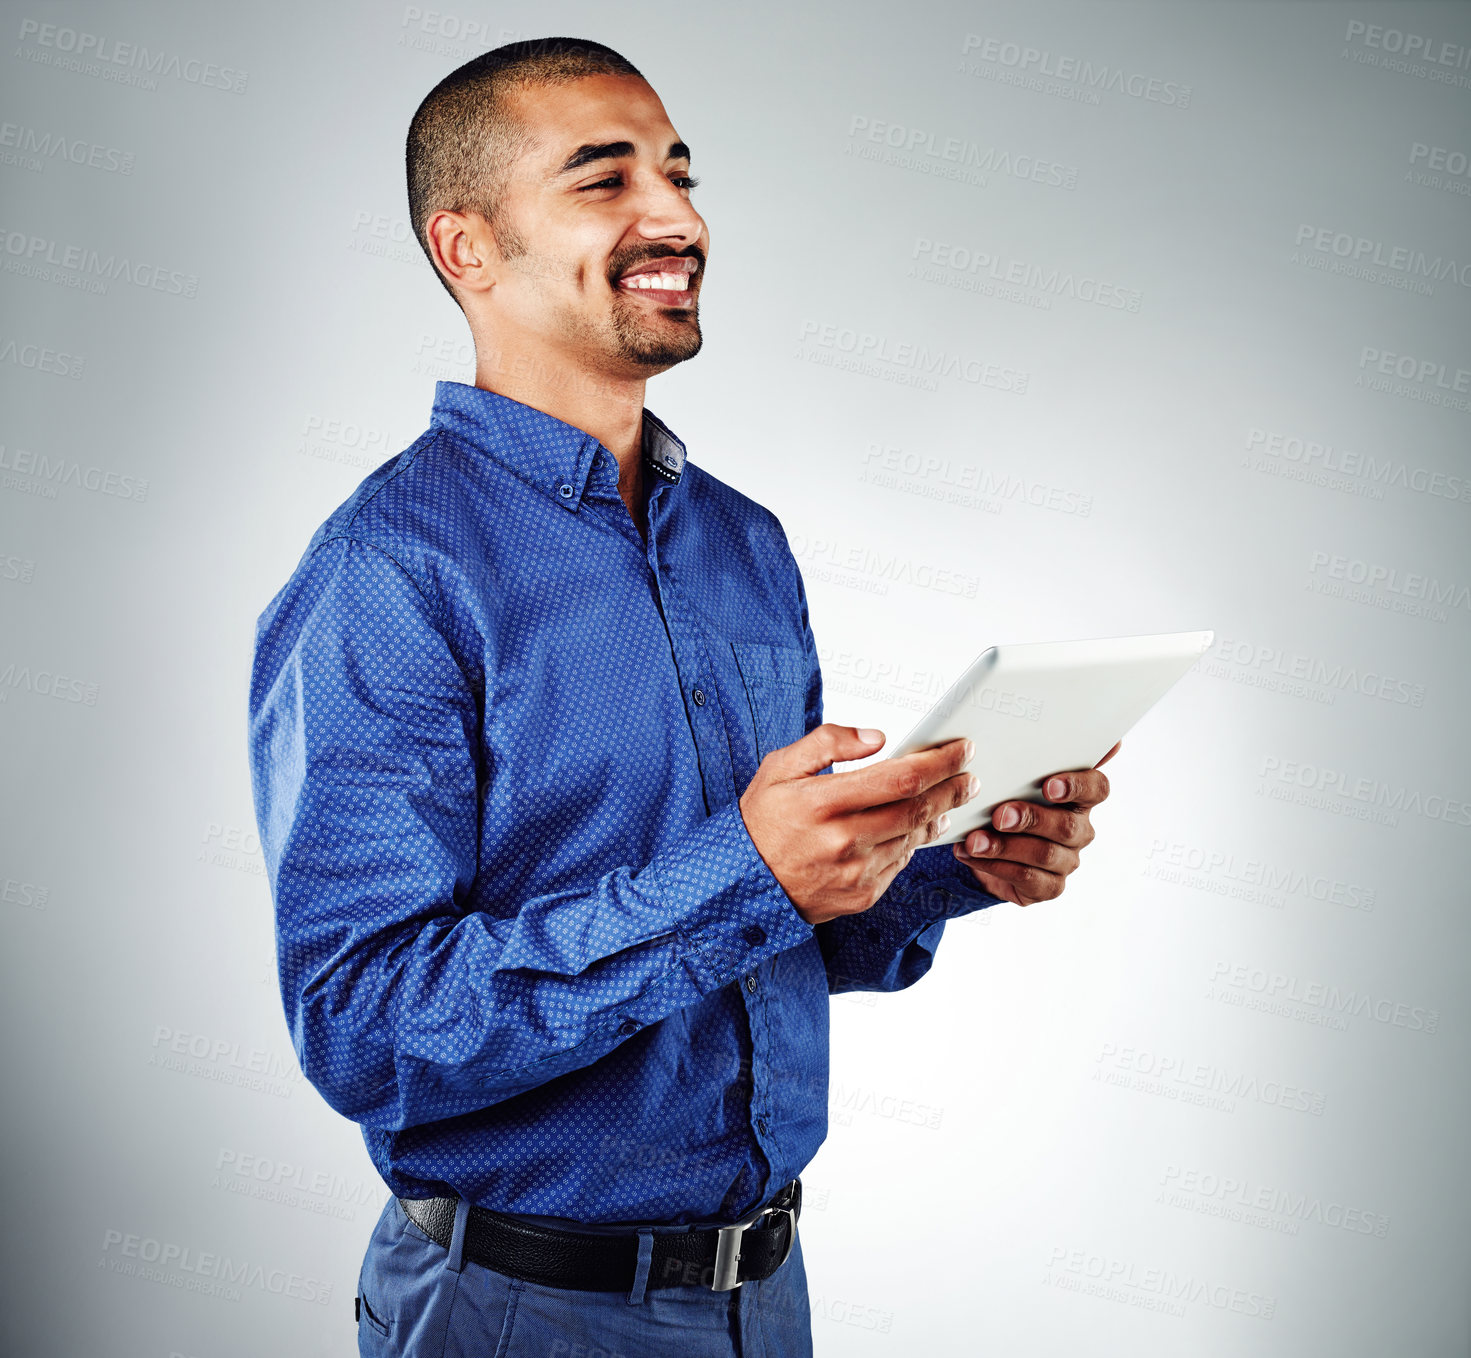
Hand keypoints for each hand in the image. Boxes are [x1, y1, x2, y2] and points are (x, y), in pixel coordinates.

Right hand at [738, 725, 977, 925]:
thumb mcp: (780, 767)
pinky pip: (900, 863)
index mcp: (822, 802)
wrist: (742, 884)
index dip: (939, 761)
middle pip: (917, 808)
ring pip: (913, 837)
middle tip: (969, 774)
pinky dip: (914, 842)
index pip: (900, 777)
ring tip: (949, 797)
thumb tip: (877, 738)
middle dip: (952, 787)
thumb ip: (828, 743)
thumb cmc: (761, 820)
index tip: (960, 749)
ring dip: (938, 815)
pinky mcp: (861, 895)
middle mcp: (843, 840)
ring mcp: (855, 872)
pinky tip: (919, 826)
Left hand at [951, 740, 1120, 905]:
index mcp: (1078, 797)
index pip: (1097, 788)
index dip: (1077, 786)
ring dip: (1005, 846)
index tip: (1049, 785)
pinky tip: (971, 854)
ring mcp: (1066, 860)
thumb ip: (1034, 756)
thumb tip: (1070, 732)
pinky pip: (1026, 878)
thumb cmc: (1007, 802)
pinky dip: (995, 866)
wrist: (990, 847)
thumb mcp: (1015, 778)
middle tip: (999, 815)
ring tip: (974, 840)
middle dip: (1031, 819)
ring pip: (1044, 855)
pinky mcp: (1049, 886)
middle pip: (1067, 825)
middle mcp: (1079, 829)